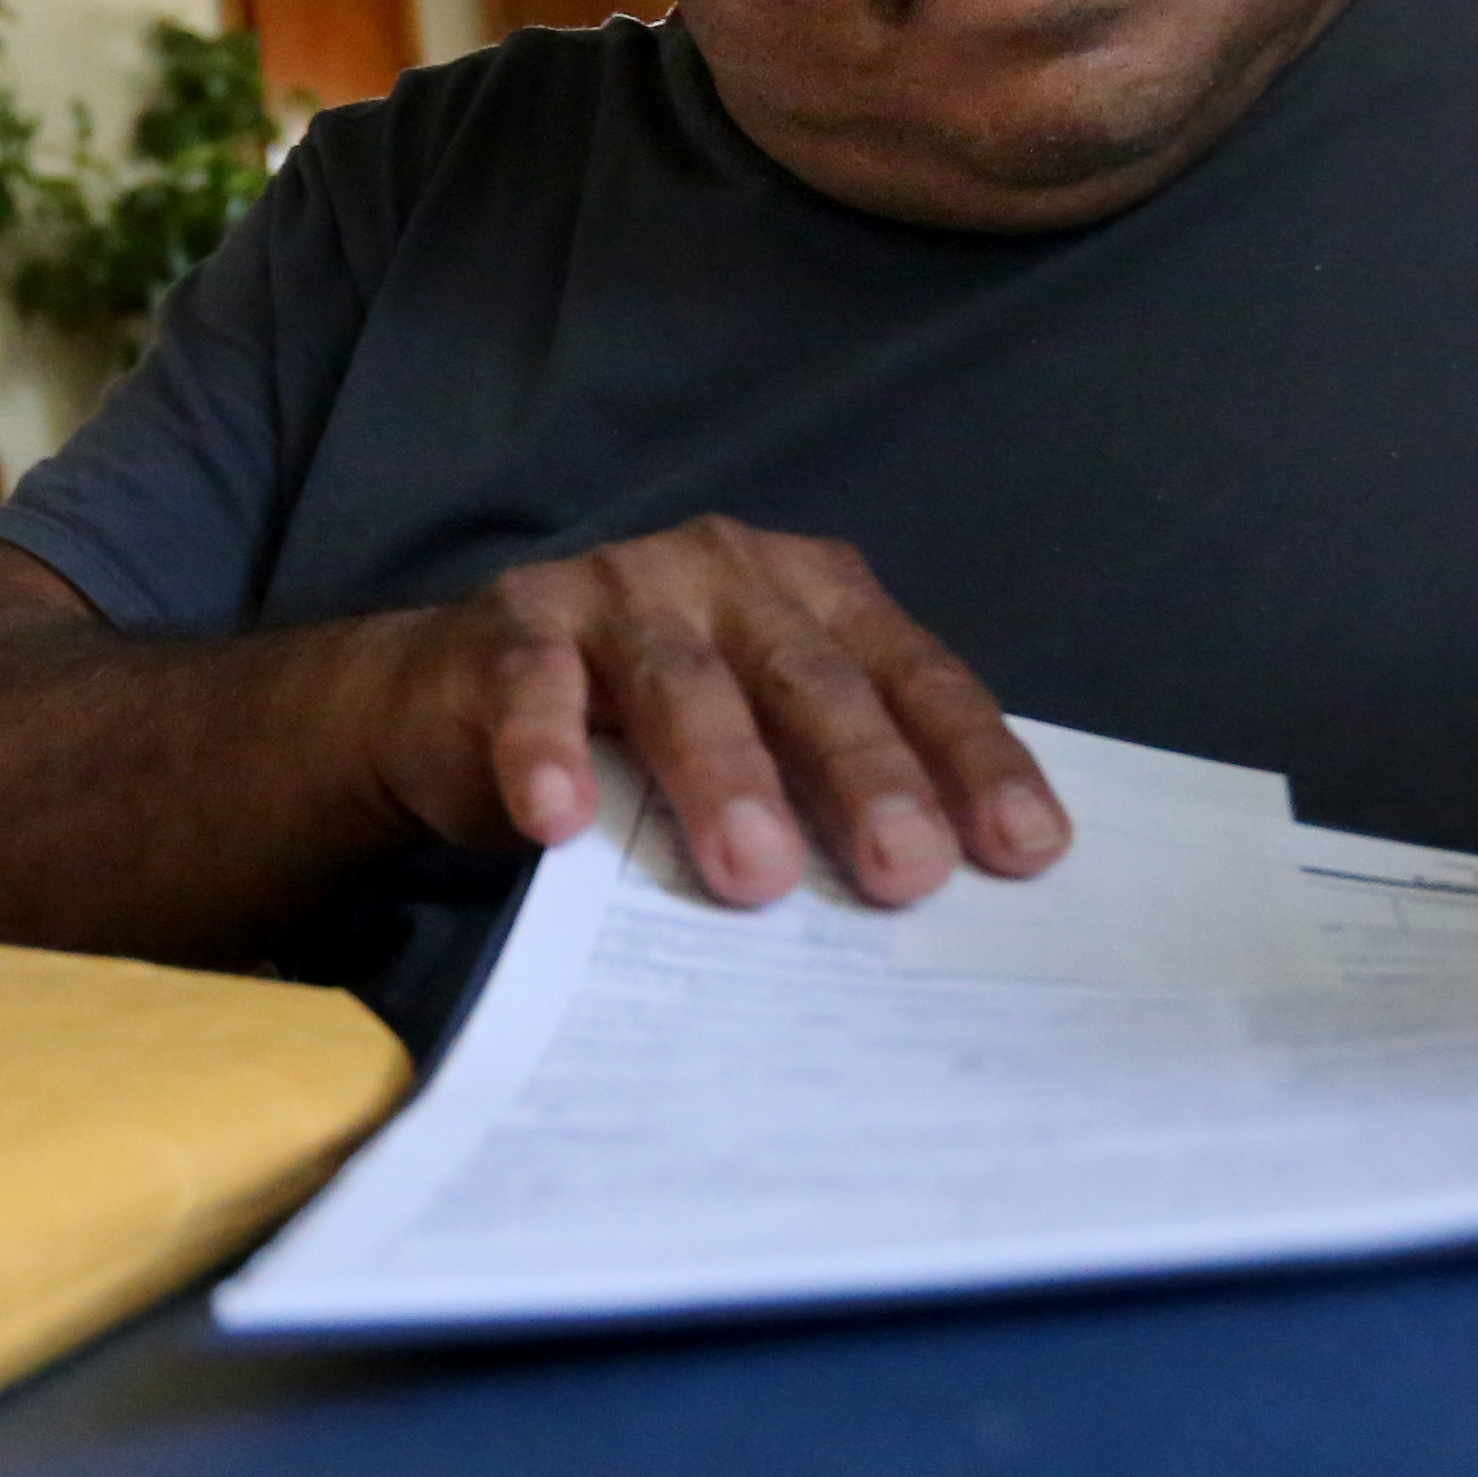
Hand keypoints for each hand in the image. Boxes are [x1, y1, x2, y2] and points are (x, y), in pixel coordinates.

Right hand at [364, 516, 1068, 907]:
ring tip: (756, 874)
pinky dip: (548, 749)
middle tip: (905, 871)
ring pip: (684, 684)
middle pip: (811, 678)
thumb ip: (823, 789)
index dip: (970, 758)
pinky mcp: (515, 625)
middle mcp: (729, 575)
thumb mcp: (757, 743)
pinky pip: (535, 685)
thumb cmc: (640, 734)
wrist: (453, 694)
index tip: (1024, 849)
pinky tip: (561, 819)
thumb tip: (925, 901)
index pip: (913, 675)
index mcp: (815, 596)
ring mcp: (620, 590)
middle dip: (865, 776)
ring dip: (723, 778)